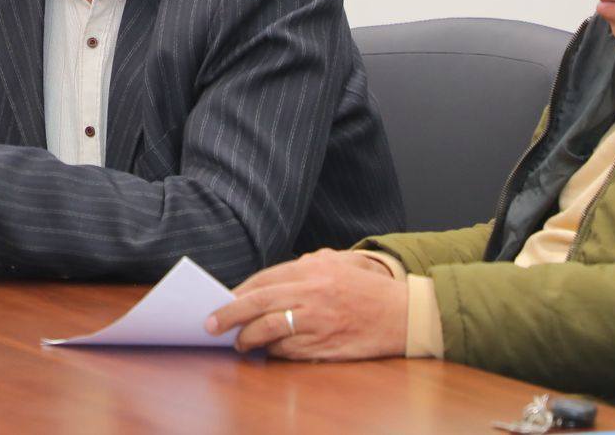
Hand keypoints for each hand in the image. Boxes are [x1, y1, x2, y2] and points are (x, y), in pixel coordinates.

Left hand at [204, 248, 408, 359]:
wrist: (405, 314)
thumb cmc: (368, 288)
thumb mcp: (338, 262)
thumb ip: (304, 265)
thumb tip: (266, 281)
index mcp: (311, 268)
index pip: (262, 280)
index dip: (237, 292)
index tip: (220, 300)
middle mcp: (311, 293)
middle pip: (257, 303)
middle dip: (228, 315)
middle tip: (209, 325)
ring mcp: (318, 321)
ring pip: (269, 330)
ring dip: (248, 338)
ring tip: (239, 343)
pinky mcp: (325, 345)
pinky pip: (288, 351)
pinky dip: (273, 352)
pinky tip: (268, 352)